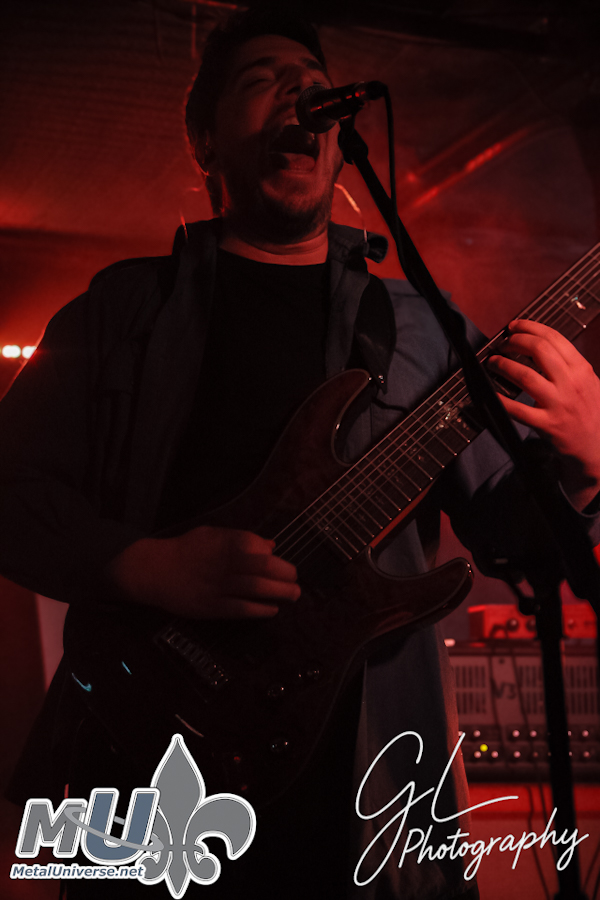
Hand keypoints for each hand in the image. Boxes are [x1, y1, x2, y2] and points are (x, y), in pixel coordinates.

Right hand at [108, 525, 299, 618]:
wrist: (155, 570)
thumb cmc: (187, 550)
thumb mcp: (213, 535)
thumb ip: (242, 539)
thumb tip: (270, 545)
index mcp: (225, 542)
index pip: (259, 547)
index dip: (274, 556)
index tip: (281, 563)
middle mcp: (225, 563)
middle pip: (263, 568)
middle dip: (284, 574)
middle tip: (295, 580)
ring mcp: (218, 586)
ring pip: (255, 589)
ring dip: (279, 592)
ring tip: (293, 595)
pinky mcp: (211, 607)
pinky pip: (240, 609)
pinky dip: (259, 609)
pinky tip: (272, 609)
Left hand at [488, 319, 599, 510]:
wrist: (599, 447)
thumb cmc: (590, 412)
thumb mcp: (588, 382)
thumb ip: (567, 364)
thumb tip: (537, 344)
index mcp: (581, 369)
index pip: (554, 338)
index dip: (529, 328)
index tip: (514, 326)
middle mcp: (571, 383)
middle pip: (538, 350)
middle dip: (515, 342)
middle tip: (502, 344)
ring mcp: (559, 404)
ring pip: (525, 376)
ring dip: (503, 365)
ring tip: (493, 362)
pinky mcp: (548, 425)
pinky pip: (518, 410)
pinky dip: (501, 400)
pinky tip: (491, 393)